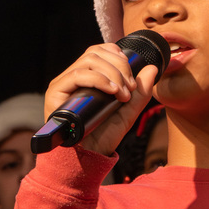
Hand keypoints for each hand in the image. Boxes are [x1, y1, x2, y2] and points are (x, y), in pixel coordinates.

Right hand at [44, 42, 158, 155]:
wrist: (88, 157)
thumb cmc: (103, 136)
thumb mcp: (127, 112)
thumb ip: (140, 92)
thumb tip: (152, 68)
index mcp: (87, 77)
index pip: (99, 51)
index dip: (117, 55)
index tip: (131, 74)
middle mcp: (73, 77)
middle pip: (95, 53)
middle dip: (119, 66)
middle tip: (130, 88)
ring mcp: (63, 83)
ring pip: (88, 61)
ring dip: (112, 73)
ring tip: (123, 93)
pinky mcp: (55, 93)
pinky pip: (77, 75)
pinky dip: (99, 80)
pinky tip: (112, 91)